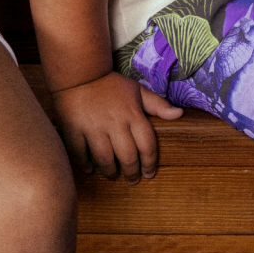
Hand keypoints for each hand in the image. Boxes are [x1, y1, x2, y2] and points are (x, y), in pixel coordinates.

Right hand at [50, 71, 181, 183]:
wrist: (79, 72)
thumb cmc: (111, 84)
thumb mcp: (137, 91)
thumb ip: (158, 105)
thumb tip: (179, 114)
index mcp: (132, 114)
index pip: (147, 145)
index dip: (150, 163)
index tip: (149, 173)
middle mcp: (114, 123)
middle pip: (127, 156)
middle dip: (131, 172)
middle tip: (132, 180)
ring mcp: (93, 127)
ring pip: (104, 159)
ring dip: (110, 172)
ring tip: (112, 176)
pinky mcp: (73, 128)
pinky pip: (79, 152)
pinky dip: (84, 164)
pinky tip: (90, 169)